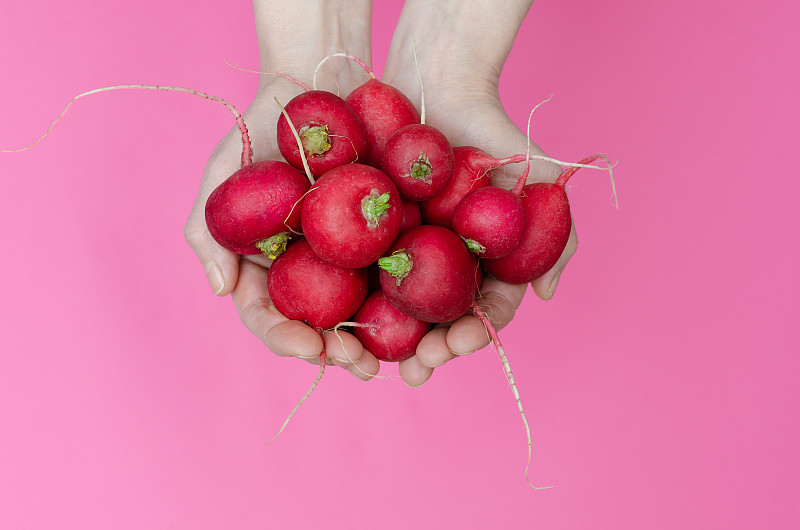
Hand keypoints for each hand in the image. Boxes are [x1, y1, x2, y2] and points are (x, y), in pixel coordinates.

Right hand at [184, 1, 380, 379]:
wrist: (320, 85)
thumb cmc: (262, 126)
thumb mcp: (223, 170)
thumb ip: (208, 229)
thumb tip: (220, 290)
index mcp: (267, 266)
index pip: (270, 315)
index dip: (287, 338)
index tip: (310, 349)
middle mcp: (309, 269)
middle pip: (320, 326)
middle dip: (338, 352)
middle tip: (359, 365)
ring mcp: (349, 256)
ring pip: (363, 311)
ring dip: (378, 341)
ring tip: (399, 359)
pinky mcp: (388, 236)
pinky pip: (401, 273)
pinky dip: (411, 299)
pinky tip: (428, 318)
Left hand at [381, 0, 576, 385]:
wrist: (437, 80)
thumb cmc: (491, 128)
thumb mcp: (536, 179)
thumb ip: (556, 236)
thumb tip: (547, 296)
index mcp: (482, 261)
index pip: (479, 310)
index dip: (470, 335)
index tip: (453, 347)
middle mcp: (443, 261)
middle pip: (434, 319)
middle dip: (426, 350)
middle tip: (413, 370)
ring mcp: (404, 247)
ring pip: (392, 305)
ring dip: (385, 339)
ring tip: (370, 360)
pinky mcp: (367, 229)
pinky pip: (355, 269)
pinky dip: (348, 296)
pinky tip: (337, 319)